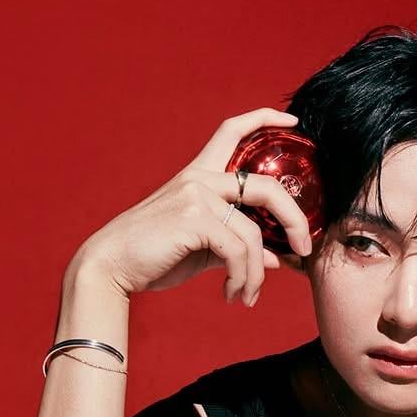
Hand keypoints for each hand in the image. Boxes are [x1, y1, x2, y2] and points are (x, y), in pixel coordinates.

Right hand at [70, 106, 315, 305]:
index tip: (294, 123)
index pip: (233, 131)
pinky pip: (238, 251)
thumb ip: (238, 247)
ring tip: (247, 297)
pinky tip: (233, 297)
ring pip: (253, 234)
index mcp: (200, 176)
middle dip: (294, 219)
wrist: (113, 267)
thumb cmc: (156, 257)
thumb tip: (275, 259)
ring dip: (257, 274)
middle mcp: (200, 178)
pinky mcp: (193, 218)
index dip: (266, 119)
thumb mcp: (204, 251)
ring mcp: (197, 195)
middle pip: (266, 187)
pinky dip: (242, 280)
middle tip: (303, 249)